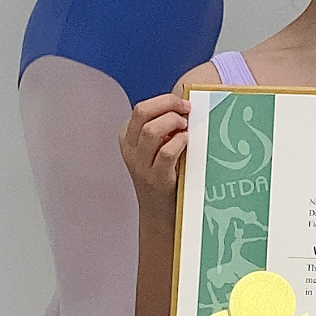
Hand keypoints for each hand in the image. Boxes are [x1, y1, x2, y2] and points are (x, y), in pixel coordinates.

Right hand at [121, 90, 191, 207]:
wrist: (160, 214)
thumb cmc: (164, 175)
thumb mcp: (155, 149)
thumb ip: (163, 129)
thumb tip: (185, 106)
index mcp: (128, 138)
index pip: (141, 108)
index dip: (165, 101)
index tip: (184, 104)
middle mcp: (131, 150)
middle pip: (142, 112)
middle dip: (168, 104)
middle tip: (187, 110)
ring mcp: (142, 165)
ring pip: (151, 131)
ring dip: (173, 122)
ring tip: (186, 127)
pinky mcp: (157, 179)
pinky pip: (166, 154)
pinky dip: (178, 143)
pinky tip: (187, 141)